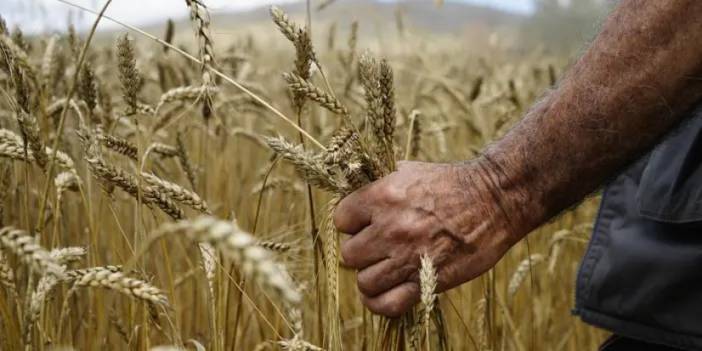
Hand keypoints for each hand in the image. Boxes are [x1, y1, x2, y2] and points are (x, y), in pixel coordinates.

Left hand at [334, 160, 528, 316]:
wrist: (493, 200)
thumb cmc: (450, 183)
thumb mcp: (409, 170)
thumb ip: (378, 184)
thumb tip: (353, 194)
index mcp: (383, 196)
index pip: (341, 219)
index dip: (352, 223)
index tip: (365, 223)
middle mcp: (390, 228)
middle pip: (349, 254)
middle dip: (361, 251)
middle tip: (377, 247)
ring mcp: (407, 257)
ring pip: (364, 282)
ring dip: (371, 277)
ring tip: (384, 269)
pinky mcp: (426, 281)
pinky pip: (387, 304)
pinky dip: (380, 303)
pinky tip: (384, 293)